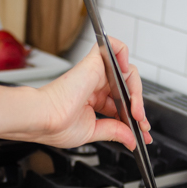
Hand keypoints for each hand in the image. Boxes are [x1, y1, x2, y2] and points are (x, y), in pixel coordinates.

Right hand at [22, 37, 151, 150]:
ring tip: (136, 112)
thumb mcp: (94, 132)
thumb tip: (131, 140)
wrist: (44, 119)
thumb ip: (115, 132)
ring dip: (137, 93)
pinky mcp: (95, 63)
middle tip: (141, 125)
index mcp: (93, 100)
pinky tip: (127, 77)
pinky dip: (125, 55)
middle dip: (139, 108)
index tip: (142, 133)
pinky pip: (115, 47)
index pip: (121, 105)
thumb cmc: (55, 124)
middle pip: (128, 89)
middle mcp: (96, 85)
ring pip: (127, 72)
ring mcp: (96, 73)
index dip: (134, 118)